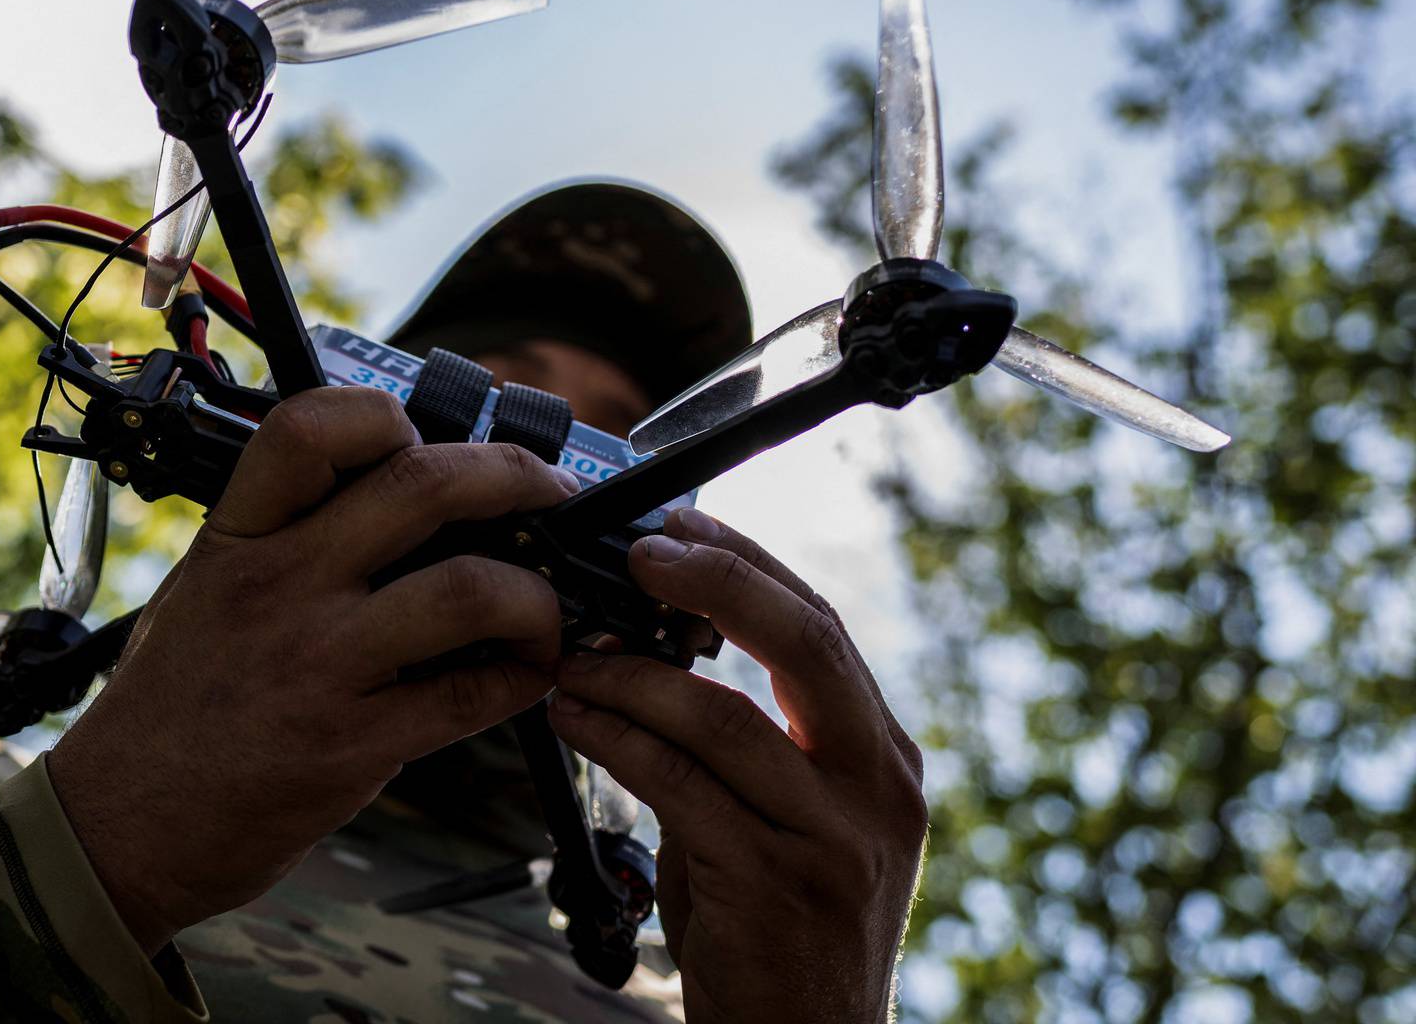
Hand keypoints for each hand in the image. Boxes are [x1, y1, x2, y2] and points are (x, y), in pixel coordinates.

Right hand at [47, 387, 579, 954]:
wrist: (117, 827)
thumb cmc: (167, 708)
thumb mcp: (202, 589)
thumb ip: (283, 539)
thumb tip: (397, 498)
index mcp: (236, 538)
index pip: (312, 427)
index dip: (387, 415)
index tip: (429, 438)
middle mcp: (279, 586)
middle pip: (423, 485)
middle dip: (513, 477)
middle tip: (550, 495)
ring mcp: (317, 664)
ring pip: (469, 589)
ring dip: (536, 596)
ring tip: (545, 608)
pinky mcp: (350, 745)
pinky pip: (470, 696)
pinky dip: (523, 679)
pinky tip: (528, 675)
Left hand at [547, 507, 925, 1023]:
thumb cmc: (781, 929)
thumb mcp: (786, 820)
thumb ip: (740, 743)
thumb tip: (642, 654)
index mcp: (881, 756)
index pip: (820, 627)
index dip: (748, 564)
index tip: (682, 524)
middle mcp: (878, 785)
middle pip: (806, 642)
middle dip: (719, 580)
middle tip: (643, 552)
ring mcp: (837, 836)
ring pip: (726, 718)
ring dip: (633, 678)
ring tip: (572, 659)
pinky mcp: (779, 883)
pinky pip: (681, 786)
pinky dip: (616, 740)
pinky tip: (572, 720)